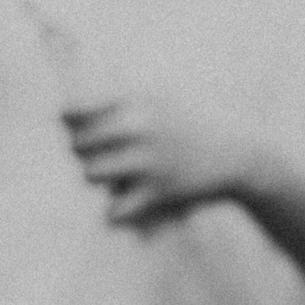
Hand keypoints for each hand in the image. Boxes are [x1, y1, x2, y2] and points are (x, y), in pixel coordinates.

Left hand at [61, 88, 271, 226]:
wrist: (238, 153)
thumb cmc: (192, 122)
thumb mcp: (160, 94)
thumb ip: (119, 96)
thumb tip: (66, 110)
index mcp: (137, 99)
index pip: (76, 109)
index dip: (67, 118)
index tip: (73, 124)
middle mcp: (139, 127)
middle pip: (77, 144)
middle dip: (82, 150)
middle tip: (98, 152)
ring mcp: (148, 161)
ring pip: (90, 174)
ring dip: (97, 176)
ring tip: (112, 173)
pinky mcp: (159, 191)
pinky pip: (113, 209)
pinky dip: (114, 210)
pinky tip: (125, 200)